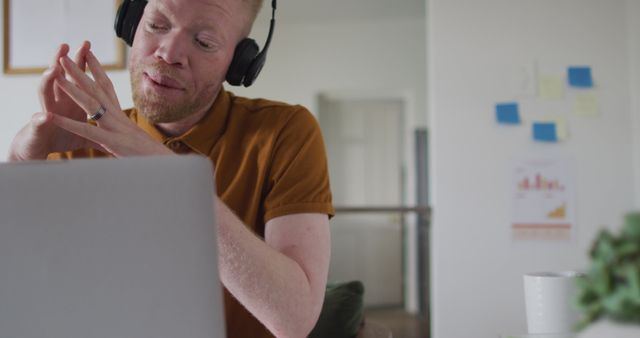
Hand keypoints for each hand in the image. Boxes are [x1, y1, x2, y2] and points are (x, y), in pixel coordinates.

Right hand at [7, 42, 102, 160]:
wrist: (38, 149)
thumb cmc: (60, 137)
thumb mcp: (82, 129)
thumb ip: (96, 122)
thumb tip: (114, 121)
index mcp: (69, 101)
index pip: (76, 78)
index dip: (81, 64)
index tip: (88, 47)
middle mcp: (55, 102)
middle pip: (58, 78)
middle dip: (62, 62)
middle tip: (65, 46)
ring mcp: (45, 113)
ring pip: (44, 94)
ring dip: (47, 82)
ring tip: (52, 71)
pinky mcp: (38, 129)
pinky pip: (40, 123)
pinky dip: (41, 119)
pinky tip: (44, 115)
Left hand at [50, 50, 171, 157]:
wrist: (167, 164)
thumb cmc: (154, 156)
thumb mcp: (137, 141)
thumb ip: (128, 134)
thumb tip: (126, 133)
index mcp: (122, 116)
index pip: (108, 89)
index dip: (97, 71)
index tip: (88, 54)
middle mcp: (118, 117)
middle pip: (97, 90)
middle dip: (80, 72)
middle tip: (64, 56)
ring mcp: (114, 128)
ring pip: (90, 103)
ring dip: (72, 88)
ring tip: (56, 75)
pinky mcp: (112, 142)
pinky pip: (86, 130)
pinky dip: (68, 123)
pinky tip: (52, 117)